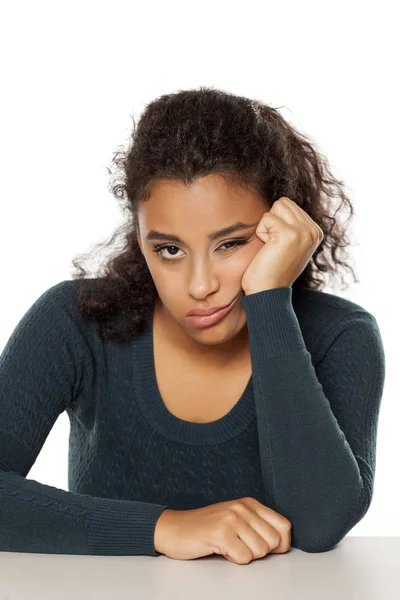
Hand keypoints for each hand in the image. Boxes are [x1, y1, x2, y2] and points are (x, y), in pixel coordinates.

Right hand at [154, 496, 291, 563]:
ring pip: (260, 551)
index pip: (284, 526)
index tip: (267, 548)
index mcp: (249, 503)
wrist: (173, 528)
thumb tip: (283, 543)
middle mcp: (242, 507)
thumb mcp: (235, 519)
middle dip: (259, 552)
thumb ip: (258, 526)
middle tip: (240, 546)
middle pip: (273, 542)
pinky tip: (221, 549)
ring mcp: (231, 519)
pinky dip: (233, 560)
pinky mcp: (221, 533)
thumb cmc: (205, 527)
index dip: (281, 544)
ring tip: (229, 546)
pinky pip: (243, 558)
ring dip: (245, 556)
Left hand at [241, 197, 323, 294]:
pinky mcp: (290, 234)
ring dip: (267, 226)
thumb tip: (279, 204)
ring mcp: (304, 232)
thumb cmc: (271, 270)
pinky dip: (261, 233)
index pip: (288, 205)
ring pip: (276, 207)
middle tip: (272, 246)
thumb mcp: (289, 245)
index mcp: (315, 232)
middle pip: (282, 203)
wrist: (267, 293)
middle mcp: (313, 231)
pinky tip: (268, 250)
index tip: (279, 246)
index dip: (276, 223)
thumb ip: (291, 225)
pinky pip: (267, 218)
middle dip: (271, 222)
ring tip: (271, 247)